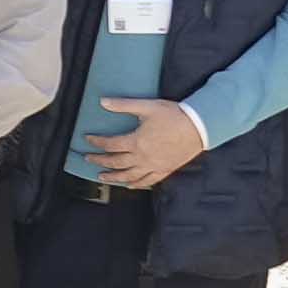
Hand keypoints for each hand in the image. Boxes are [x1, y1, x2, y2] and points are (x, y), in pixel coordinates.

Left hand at [80, 94, 207, 192]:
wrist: (199, 127)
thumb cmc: (174, 115)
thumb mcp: (147, 107)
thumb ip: (123, 105)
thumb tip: (102, 101)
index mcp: (136, 142)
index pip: (110, 144)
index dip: (97, 142)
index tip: (87, 140)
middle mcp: (143, 157)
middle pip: (116, 162)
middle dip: (99, 161)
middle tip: (88, 159)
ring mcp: (154, 166)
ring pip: (129, 176)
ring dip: (113, 177)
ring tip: (102, 177)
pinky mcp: (165, 170)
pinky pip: (148, 181)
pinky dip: (136, 184)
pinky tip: (129, 185)